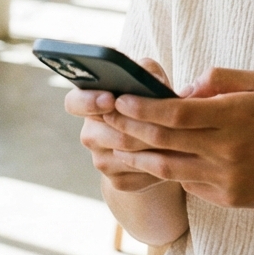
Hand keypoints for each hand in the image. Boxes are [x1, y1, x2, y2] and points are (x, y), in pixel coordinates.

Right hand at [65, 58, 172, 192]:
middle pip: (114, 133)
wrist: (158, 142)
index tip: (110, 99)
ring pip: (129, 154)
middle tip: (167, 121)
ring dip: (155, 147)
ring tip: (179, 137)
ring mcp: (101, 160)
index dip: (89, 102)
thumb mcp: (150, 80)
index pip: (75, 102)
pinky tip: (174, 156)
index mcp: (90, 103)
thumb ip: (148, 73)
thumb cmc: (151, 100)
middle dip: (143, 127)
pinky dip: (159, 165)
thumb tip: (155, 81)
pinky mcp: (117, 181)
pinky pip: (139, 174)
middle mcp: (90, 133)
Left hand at [108, 68, 253, 208]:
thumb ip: (218, 79)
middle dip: (130, 127)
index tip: (121, 98)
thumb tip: (180, 90)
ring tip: (117, 143)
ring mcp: (226, 177)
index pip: (177, 112)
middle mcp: (228, 149)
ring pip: (168, 167)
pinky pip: (187, 182)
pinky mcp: (226, 197)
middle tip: (107, 117)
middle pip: (165, 140)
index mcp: (235, 115)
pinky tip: (151, 160)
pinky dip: (166, 170)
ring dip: (138, 155)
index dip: (144, 107)